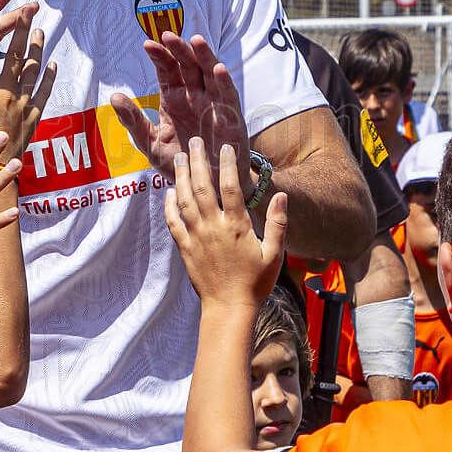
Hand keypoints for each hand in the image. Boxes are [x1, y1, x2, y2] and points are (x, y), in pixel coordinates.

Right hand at [0, 8, 55, 160]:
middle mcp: (4, 92)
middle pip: (13, 55)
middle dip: (20, 30)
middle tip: (27, 9)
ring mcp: (21, 104)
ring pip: (31, 70)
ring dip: (36, 49)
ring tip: (40, 30)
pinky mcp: (33, 117)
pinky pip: (44, 94)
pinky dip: (49, 79)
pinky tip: (53, 65)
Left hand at [112, 32, 252, 187]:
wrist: (206, 187)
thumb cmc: (180, 163)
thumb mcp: (151, 143)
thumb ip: (133, 121)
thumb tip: (114, 96)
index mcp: (174, 99)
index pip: (167, 70)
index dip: (159, 56)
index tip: (148, 44)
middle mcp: (194, 96)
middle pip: (187, 65)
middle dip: (178, 49)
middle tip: (167, 35)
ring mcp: (213, 104)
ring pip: (209, 73)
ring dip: (204, 56)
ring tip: (195, 40)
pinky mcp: (230, 117)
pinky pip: (228, 96)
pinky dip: (224, 81)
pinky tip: (217, 69)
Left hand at [163, 137, 287, 310]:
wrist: (229, 309)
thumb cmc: (255, 283)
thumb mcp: (275, 255)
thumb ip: (278, 224)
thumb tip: (283, 196)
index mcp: (236, 226)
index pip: (231, 187)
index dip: (228, 164)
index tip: (225, 147)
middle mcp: (213, 227)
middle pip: (202, 186)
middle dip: (198, 161)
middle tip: (194, 142)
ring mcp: (196, 237)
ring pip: (185, 199)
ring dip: (182, 176)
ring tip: (181, 158)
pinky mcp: (184, 248)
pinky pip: (174, 222)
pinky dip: (169, 204)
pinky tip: (169, 191)